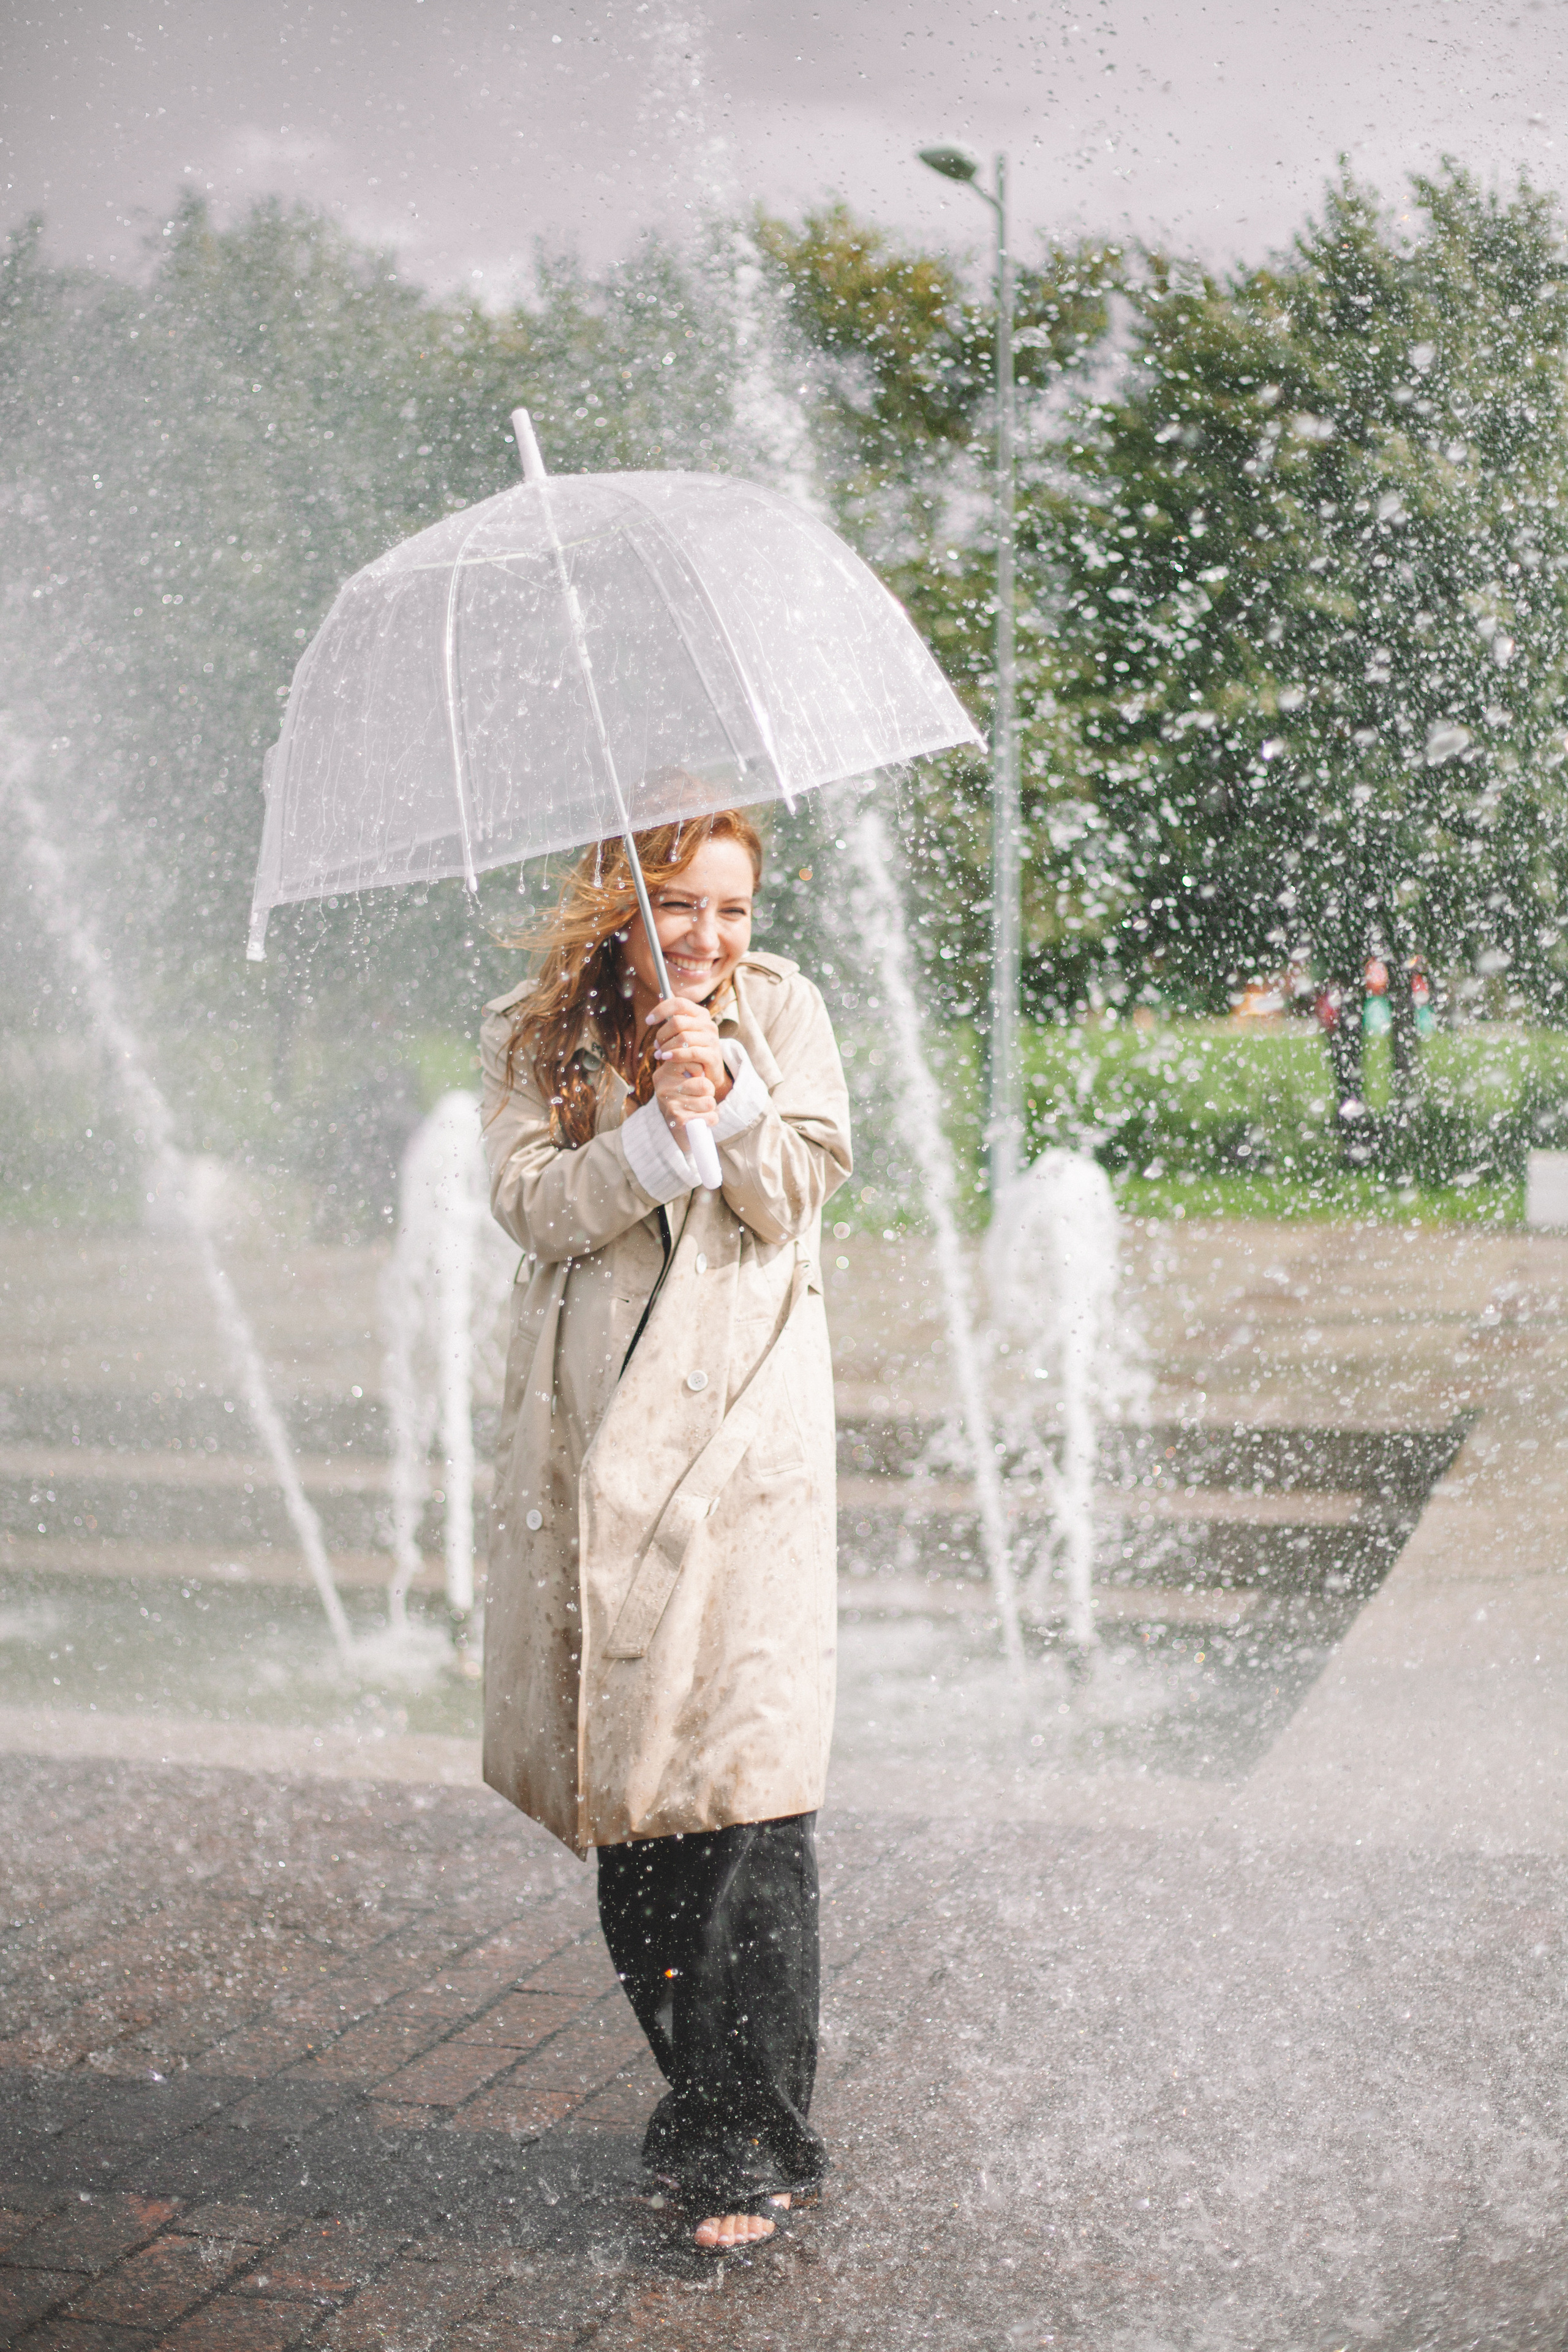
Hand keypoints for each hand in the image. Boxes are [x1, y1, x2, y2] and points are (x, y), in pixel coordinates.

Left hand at [647, 996, 731, 1138]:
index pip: (679, 1003)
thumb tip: (655, 1007)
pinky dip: (675, 1055)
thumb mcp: (682, 1034)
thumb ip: (672, 1021)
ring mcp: (712, 1040)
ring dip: (666, 1047)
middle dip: (662, 1034)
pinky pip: (690, 1052)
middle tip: (656, 1045)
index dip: (661, 1010)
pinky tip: (665, 1058)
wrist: (708, 1074)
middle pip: (678, 1021)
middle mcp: (708, 1024)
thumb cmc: (691, 1052)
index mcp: (700, 1014)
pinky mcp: (713, 1056)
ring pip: (683, 1037)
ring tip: (659, 1055)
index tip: (648, 1021)